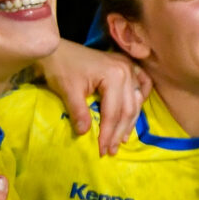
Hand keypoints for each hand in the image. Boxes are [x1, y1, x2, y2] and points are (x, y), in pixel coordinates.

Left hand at [38, 39, 148, 154]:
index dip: (108, 133)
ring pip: (135, 101)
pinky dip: (140, 99)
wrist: (57, 49)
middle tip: (112, 150)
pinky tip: (134, 112)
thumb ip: (79, 112)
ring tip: (122, 140)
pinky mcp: (126, 67)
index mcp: (115, 75)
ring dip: (130, 122)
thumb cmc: (62, 68)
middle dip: (119, 132)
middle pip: (127, 109)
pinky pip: (142, 85)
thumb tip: (85, 134)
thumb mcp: (68, 91)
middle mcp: (127, 71)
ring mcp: (129, 68)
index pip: (113, 112)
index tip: (102, 150)